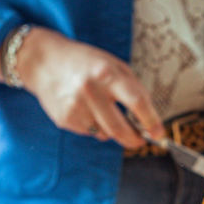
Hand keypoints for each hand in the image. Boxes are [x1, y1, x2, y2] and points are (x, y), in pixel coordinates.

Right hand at [12, 28, 163, 148]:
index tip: (159, 133)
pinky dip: (94, 126)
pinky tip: (86, 109)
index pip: (137, 101)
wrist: (44, 62)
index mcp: (107, 74)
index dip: (151, 120)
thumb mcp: (113, 64)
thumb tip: (149, 117)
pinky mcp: (65, 119)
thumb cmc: (85, 62)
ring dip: (112, 130)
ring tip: (103, 110)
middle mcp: (91, 91)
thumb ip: (132, 87)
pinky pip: (89, 132)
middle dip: (135, 140)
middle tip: (141, 140)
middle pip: (120, 128)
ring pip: (105, 133)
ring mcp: (76, 107)